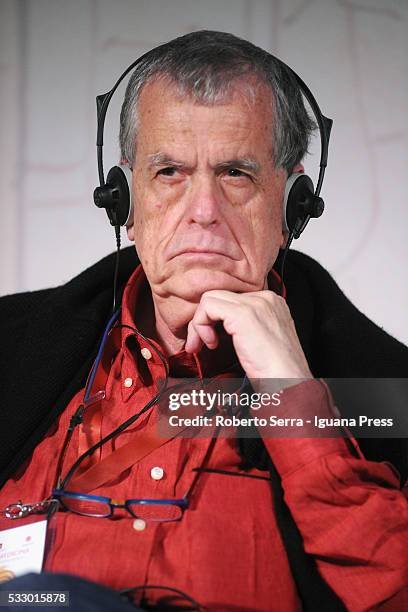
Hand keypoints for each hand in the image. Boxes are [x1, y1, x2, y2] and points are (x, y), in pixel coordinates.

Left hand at [185, 290, 311, 380]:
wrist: (288, 383)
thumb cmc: (274, 372)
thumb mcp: (259, 341)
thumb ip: (242, 327)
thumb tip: (213, 326)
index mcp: (271, 303)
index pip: (231, 299)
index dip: (215, 319)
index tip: (210, 341)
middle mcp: (265, 298)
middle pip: (219, 296)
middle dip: (202, 320)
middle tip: (198, 345)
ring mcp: (255, 303)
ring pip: (210, 298)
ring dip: (199, 324)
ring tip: (203, 345)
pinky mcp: (243, 314)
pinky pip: (208, 306)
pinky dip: (200, 325)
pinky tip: (210, 344)